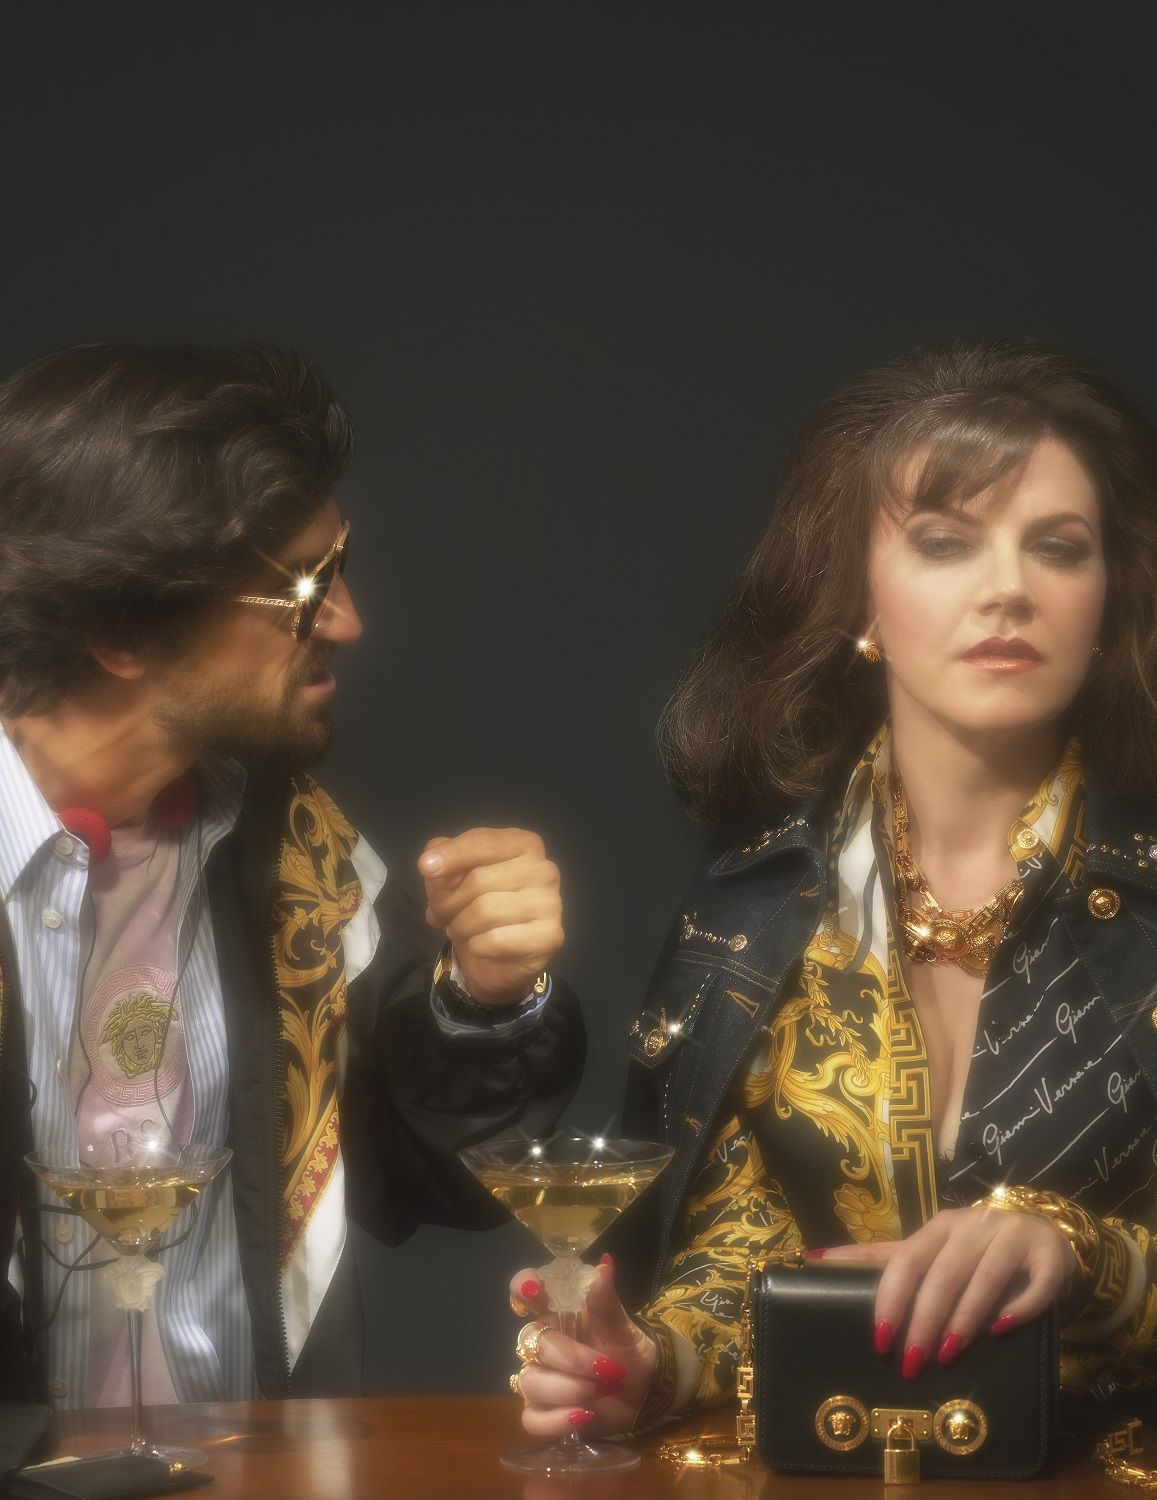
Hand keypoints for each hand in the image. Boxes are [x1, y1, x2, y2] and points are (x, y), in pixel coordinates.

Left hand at [418, 827, 562, 1005]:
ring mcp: (551, 903)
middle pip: (479, 879)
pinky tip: (480, 946)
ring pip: (485, 911)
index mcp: (524, 845)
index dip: (453, 854)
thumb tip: (433, 858)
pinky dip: (476, 946)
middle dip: (447, 901)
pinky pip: (494, 940)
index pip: (484, 842)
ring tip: (458, 930)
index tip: (425, 867)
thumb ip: (445, 858)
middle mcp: (544, 869)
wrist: (501, 960)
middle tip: (438, 914)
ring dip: (459, 926)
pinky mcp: (549, 937)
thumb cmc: (478, 907)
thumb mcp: (455, 876)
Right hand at [509, 1256, 657, 1435]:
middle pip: (536, 1344)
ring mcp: (539, 1378)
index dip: (523, 1286)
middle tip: (609, 1369)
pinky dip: (557, 1419)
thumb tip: (605, 1264)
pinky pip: (531, 1418)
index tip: (535, 1289)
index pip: (527, 1291)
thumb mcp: (624, 1327)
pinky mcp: (542, 1411)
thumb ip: (607, 1300)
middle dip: (573, 1359)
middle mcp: (543, 1343)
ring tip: (602, 1391)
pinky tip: (583, 1416)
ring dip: (570, 1389)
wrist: (645, 1394)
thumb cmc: (629, 1353)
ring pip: (530, 1382)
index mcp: (558, 1313)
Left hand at [821, 1205, 1077, 1376]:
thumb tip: (814, 1259)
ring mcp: (1013, 1238)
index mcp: (939, 1228)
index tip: (877, 1341)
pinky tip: (1002, 1330)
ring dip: (963, 1319)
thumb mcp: (928, 1251)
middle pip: (942, 1274)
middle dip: (923, 1321)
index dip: (890, 1300)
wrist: (1043, 1235)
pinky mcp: (1050, 1256)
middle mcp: (973, 1226)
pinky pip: (1036, 1284)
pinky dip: (1018, 1307)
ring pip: (985, 1278)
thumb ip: (879, 1259)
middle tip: (910, 1364)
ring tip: (946, 1355)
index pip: (906, 1261)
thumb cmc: (974, 1249)